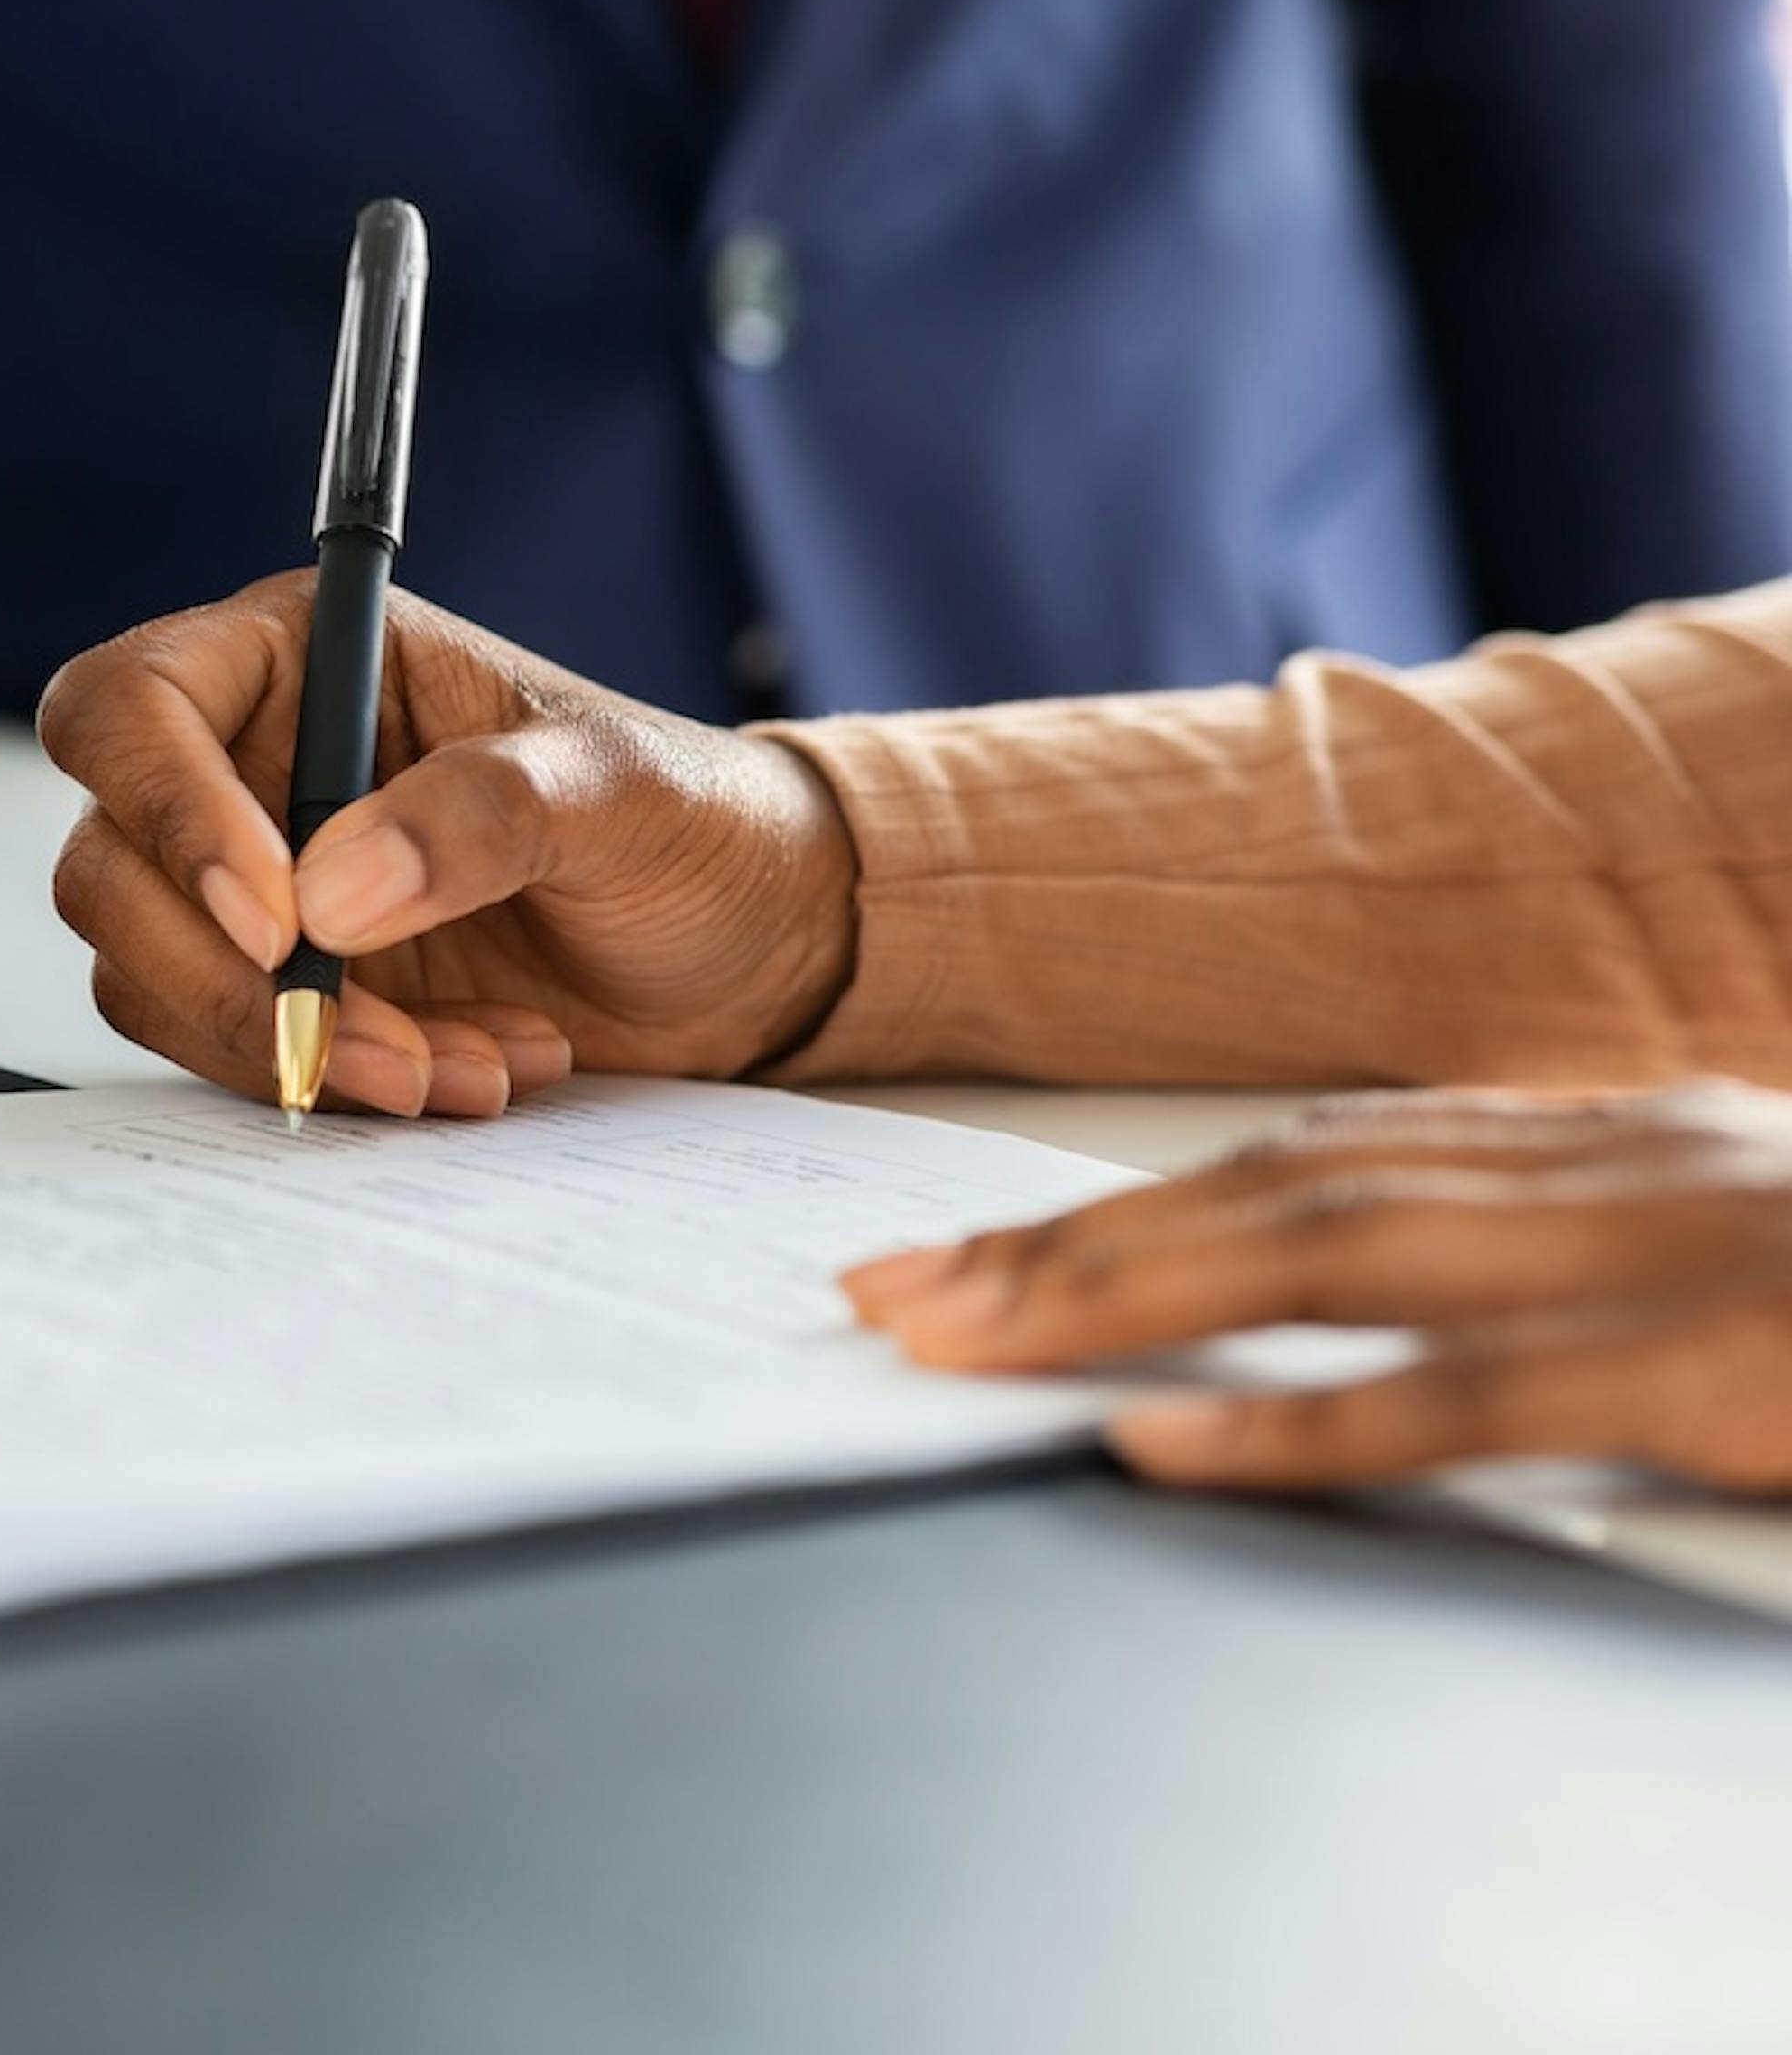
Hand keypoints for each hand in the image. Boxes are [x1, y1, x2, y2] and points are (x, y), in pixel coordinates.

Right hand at [35, 572, 859, 1117]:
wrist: (745, 947)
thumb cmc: (688, 825)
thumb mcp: (617, 794)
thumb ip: (481, 814)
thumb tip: (331, 894)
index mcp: (302, 656)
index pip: (131, 705)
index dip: (165, 808)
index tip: (278, 918)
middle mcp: (246, 764)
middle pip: (110, 866)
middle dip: (232, 977)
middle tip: (375, 1039)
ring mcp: (250, 886)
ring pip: (153, 976)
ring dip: (301, 1046)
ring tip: (466, 1063)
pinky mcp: (278, 989)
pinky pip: (228, 1050)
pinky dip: (335, 1082)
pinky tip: (468, 1068)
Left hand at [844, 1083, 1791, 1492]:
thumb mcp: (1715, 1253)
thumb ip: (1555, 1271)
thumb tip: (1360, 1338)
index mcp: (1602, 1138)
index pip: (1299, 1156)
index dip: (1114, 1198)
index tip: (957, 1246)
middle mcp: (1605, 1162)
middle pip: (1264, 1190)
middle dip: (1054, 1244)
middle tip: (877, 1295)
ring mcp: (1659, 1253)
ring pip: (1323, 1258)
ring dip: (1112, 1299)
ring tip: (946, 1342)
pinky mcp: (1717, 1366)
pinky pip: (1470, 1394)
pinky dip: (1299, 1425)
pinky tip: (1162, 1448)